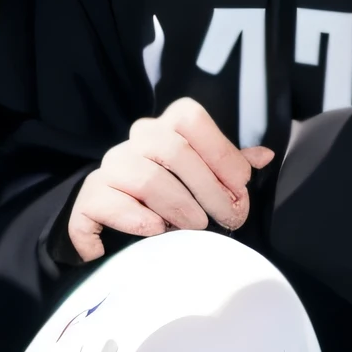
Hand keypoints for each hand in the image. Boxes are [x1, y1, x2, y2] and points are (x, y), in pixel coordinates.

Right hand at [70, 96, 273, 259]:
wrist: (113, 225)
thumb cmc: (167, 199)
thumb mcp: (201, 180)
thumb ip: (229, 167)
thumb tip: (264, 156)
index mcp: (163, 129)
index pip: (190, 118)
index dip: (221, 151)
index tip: (240, 187)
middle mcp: (133, 143)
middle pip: (172, 149)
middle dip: (208, 188)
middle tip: (226, 218)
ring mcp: (109, 170)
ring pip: (145, 178)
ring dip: (178, 206)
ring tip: (195, 228)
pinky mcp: (88, 200)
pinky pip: (107, 203)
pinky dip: (134, 220)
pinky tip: (154, 233)